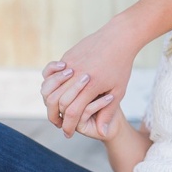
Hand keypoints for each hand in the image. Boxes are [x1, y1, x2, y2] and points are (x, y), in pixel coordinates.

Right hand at [43, 14, 138, 136]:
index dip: (68, 126)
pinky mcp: (67, 56)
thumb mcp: (119, 90)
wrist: (119, 37)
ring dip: (49, 100)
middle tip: (57, 124)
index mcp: (91, 85)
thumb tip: (103, 134)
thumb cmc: (122, 65)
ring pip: (50, 87)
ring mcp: (70, 64)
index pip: (72, 112)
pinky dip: (50, 83)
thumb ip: (108, 112)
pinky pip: (51, 72)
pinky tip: (55, 88)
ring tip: (53, 108)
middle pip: (57, 101)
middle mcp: (77, 75)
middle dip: (55, 116)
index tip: (68, 133)